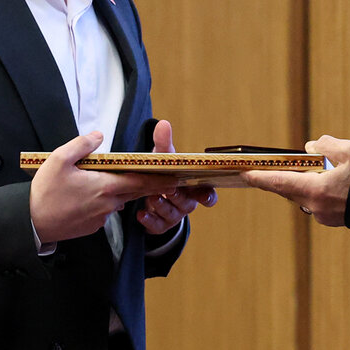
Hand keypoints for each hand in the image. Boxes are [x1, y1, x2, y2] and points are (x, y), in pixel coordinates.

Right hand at [30, 131, 179, 243]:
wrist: (31, 223)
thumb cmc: (45, 192)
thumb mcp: (59, 160)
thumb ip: (82, 145)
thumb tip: (99, 134)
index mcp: (105, 187)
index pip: (141, 182)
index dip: (160, 179)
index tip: (177, 176)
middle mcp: (109, 204)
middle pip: (134, 191)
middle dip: (146, 183)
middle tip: (160, 174)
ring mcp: (101, 218)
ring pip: (119, 200)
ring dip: (121, 190)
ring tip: (113, 178)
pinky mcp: (93, 226)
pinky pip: (106, 210)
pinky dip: (105, 201)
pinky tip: (89, 194)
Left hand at [136, 119, 216, 234]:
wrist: (149, 189)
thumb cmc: (163, 171)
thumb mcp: (164, 157)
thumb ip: (164, 143)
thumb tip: (163, 124)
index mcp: (193, 187)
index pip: (208, 195)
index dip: (208, 196)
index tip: (204, 194)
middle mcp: (186, 202)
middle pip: (188, 204)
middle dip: (179, 197)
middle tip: (169, 190)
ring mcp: (174, 214)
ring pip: (173, 214)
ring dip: (162, 206)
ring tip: (152, 198)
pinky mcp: (160, 224)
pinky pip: (158, 226)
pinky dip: (150, 220)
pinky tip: (141, 214)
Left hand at [241, 135, 349, 226]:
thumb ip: (326, 146)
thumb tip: (312, 148)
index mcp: (316, 190)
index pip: (279, 183)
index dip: (260, 178)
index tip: (244, 174)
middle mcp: (316, 207)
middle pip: (291, 190)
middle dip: (284, 177)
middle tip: (274, 166)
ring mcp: (325, 216)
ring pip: (306, 196)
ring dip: (305, 183)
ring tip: (316, 168)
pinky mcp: (335, 219)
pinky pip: (318, 202)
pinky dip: (318, 190)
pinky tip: (332, 181)